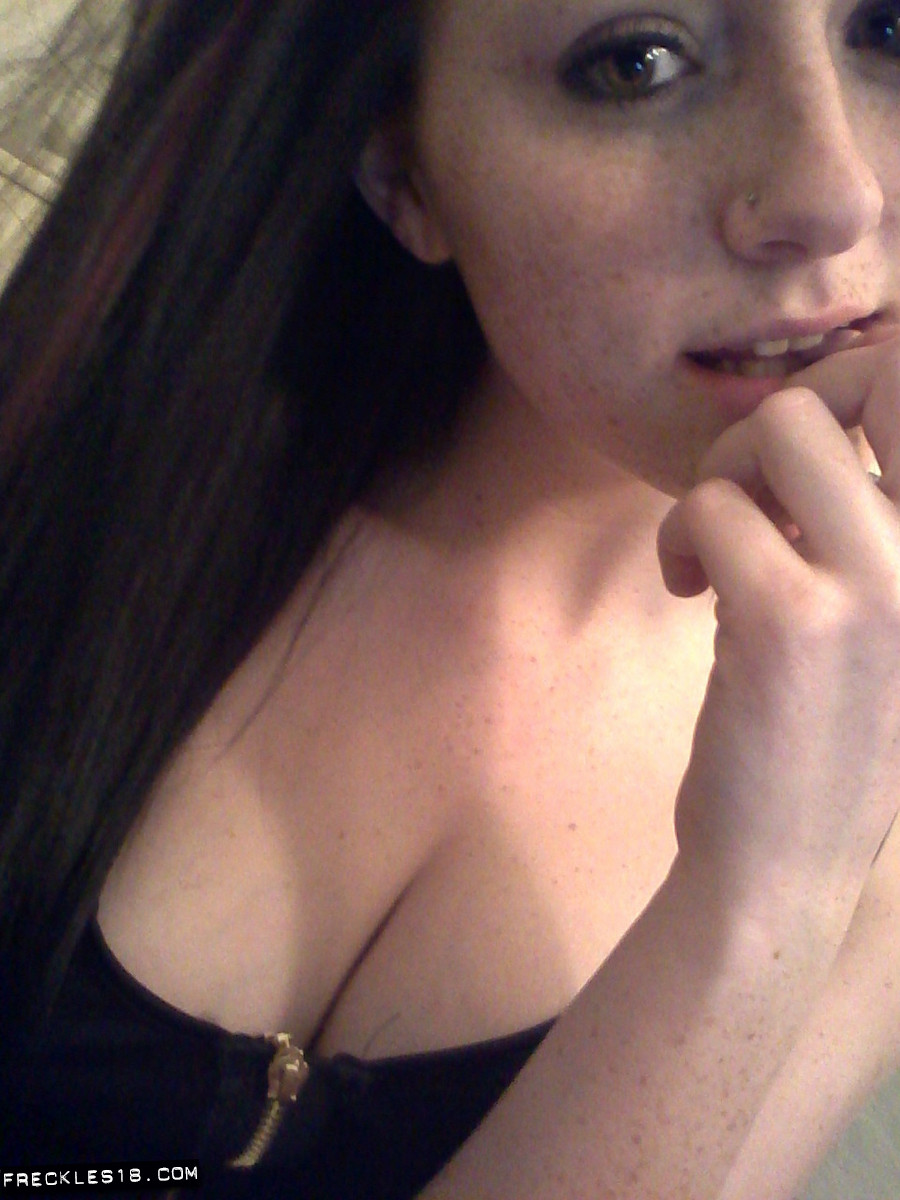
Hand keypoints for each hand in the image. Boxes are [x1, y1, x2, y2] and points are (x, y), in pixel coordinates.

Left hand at [657, 338, 899, 919]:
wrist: (786, 865)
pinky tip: (688, 589)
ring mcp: (879, 584)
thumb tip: (803, 422)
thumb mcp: (885, 623)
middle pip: (881, 369)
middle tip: (757, 479)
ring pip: (781, 425)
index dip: (862, 380)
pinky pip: (711, 506)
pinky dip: (681, 537)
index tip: (805, 452)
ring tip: (711, 545)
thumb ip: (865, 527)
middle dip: (794, 407)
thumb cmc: (828, 740)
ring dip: (723, 472)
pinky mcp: (788, 618)